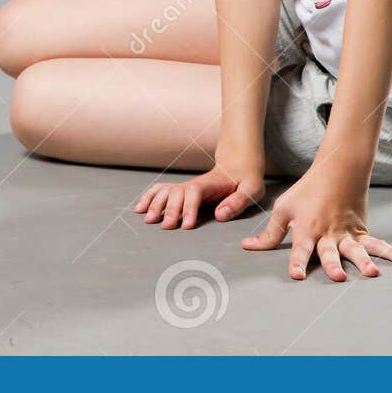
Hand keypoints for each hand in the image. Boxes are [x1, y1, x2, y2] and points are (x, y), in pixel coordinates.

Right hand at [132, 161, 265, 229]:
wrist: (238, 165)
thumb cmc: (246, 179)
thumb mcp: (251, 188)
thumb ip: (237, 201)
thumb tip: (220, 214)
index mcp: (211, 184)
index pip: (195, 193)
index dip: (189, 208)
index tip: (186, 225)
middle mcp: (195, 184)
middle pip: (176, 193)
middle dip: (170, 210)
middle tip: (166, 227)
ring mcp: (186, 186)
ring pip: (166, 191)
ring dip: (155, 204)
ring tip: (149, 220)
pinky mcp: (182, 190)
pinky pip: (161, 190)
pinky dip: (148, 198)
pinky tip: (139, 208)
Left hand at [239, 163, 391, 279]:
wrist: (337, 170)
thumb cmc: (307, 191)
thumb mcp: (284, 209)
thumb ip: (269, 233)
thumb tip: (247, 247)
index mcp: (307, 229)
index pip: (300, 249)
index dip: (297, 263)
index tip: (297, 276)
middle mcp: (328, 234)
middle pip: (331, 252)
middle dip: (334, 265)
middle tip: (338, 277)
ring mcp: (347, 233)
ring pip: (356, 249)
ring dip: (364, 261)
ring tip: (373, 274)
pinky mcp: (361, 231)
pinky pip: (377, 244)